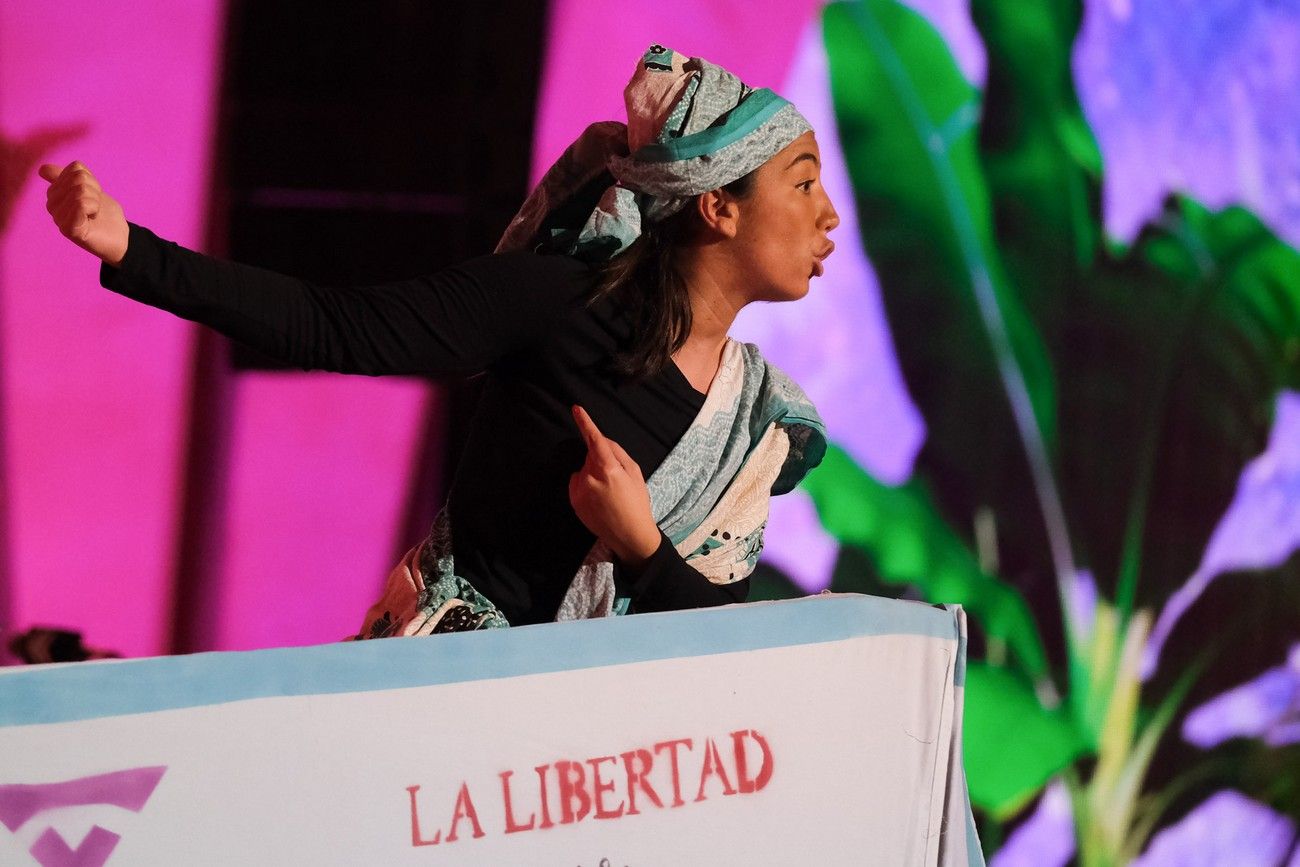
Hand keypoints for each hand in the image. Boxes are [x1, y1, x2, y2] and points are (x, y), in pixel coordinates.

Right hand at [38, 160, 128, 265]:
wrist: (119, 238)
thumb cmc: (103, 213)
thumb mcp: (88, 189)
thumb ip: (68, 177)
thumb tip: (43, 168)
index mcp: (55, 193)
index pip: (75, 170)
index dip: (92, 180)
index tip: (93, 195)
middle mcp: (52, 205)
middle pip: (78, 179)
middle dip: (94, 190)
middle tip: (95, 206)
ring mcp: (58, 218)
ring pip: (80, 191)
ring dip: (95, 201)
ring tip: (94, 213)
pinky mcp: (68, 229)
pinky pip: (80, 204)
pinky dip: (94, 208)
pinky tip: (92, 218)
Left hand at [568, 405, 660, 565]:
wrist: (629, 534)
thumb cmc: (636, 502)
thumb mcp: (635, 473)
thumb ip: (618, 453)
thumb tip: (602, 440)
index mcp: (609, 468)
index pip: (594, 440)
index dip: (585, 423)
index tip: (576, 409)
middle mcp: (590, 477)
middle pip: (590, 455)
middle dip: (599, 459)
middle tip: (615, 478)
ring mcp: (579, 490)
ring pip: (583, 469)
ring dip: (592, 473)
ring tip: (608, 492)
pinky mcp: (573, 500)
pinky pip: (576, 483)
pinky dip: (585, 485)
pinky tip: (598, 499)